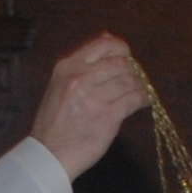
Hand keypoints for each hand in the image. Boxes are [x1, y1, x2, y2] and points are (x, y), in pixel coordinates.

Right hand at [29, 34, 147, 180]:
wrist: (49, 154)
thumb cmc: (54, 122)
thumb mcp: (59, 85)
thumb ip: (82, 64)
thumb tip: (109, 38)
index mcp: (67, 67)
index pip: (103, 45)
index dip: (120, 49)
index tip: (126, 56)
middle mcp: (80, 78)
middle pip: (120, 64)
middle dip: (130, 71)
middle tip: (132, 80)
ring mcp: (94, 98)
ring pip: (129, 81)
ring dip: (137, 86)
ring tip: (136, 92)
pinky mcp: (108, 117)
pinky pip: (134, 100)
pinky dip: (142, 99)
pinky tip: (142, 102)